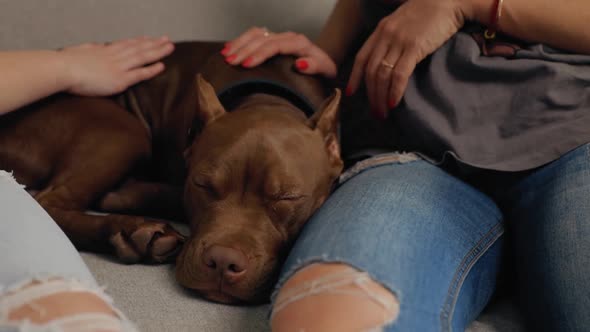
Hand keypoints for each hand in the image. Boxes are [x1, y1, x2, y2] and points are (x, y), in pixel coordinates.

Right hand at [59, 36, 174, 95]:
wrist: (62, 69)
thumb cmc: (65, 62)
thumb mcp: (80, 50)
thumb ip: (91, 49)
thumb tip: (95, 46)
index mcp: (105, 50)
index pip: (126, 44)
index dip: (140, 41)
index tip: (149, 38)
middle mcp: (115, 56)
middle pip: (139, 47)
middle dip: (154, 43)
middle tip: (167, 39)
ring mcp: (119, 67)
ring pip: (143, 57)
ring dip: (158, 51)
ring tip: (170, 47)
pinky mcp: (120, 79)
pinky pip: (140, 73)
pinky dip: (151, 69)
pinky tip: (162, 66)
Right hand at [222, 27, 337, 77]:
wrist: (326, 64)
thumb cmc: (324, 71)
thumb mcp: (326, 71)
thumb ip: (315, 66)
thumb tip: (300, 64)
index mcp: (299, 43)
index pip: (275, 45)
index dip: (260, 54)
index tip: (247, 65)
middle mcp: (287, 37)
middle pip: (261, 39)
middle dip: (244, 50)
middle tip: (231, 62)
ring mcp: (279, 36)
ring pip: (255, 34)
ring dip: (239, 43)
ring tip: (226, 55)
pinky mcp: (272, 39)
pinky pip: (254, 35)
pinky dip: (240, 41)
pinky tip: (228, 48)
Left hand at [347, 0, 465, 118]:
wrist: (451, 0)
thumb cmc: (431, 11)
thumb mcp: (404, 20)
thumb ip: (393, 35)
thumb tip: (390, 57)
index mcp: (381, 29)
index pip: (361, 57)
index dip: (355, 77)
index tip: (352, 93)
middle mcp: (386, 35)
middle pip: (371, 71)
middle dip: (370, 95)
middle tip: (375, 112)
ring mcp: (399, 41)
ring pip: (382, 75)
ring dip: (381, 98)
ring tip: (383, 113)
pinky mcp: (414, 47)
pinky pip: (399, 75)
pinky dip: (395, 91)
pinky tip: (394, 103)